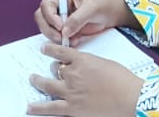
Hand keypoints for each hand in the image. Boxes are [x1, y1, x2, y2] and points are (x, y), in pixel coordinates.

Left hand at [27, 41, 143, 116]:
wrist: (129, 97)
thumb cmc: (123, 80)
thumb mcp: (105, 64)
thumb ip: (91, 65)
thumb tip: (85, 70)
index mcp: (82, 60)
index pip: (62, 52)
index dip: (51, 50)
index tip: (44, 48)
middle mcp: (73, 74)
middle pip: (55, 69)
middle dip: (52, 69)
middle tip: (48, 68)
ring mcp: (70, 92)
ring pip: (48, 85)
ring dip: (38, 82)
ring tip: (32, 80)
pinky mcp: (71, 109)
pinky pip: (51, 107)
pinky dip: (39, 107)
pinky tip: (30, 107)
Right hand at [33, 0, 134, 44]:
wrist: (113, 13)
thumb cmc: (103, 3)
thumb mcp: (91, 8)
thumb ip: (77, 18)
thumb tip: (64, 31)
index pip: (46, 5)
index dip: (50, 16)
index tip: (60, 26)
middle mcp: (59, 6)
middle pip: (42, 18)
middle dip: (49, 29)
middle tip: (61, 37)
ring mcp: (61, 18)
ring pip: (48, 29)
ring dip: (55, 37)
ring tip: (69, 40)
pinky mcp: (66, 29)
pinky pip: (58, 37)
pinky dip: (63, 42)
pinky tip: (74, 41)